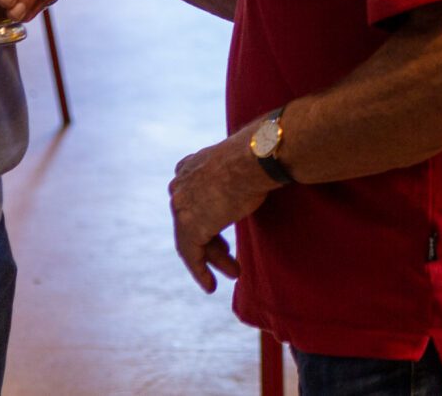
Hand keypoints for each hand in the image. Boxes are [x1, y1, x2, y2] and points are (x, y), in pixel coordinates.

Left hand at [169, 130, 273, 293]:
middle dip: (212, 240)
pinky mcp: (189, 228)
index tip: (218, 229)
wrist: (253, 159)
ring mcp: (181, 207)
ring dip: (214, 259)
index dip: (205, 216)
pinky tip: (211, 286)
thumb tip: (262, 164)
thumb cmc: (257, 156)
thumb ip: (237, 170)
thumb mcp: (241, 161)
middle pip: (193, 221)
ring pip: (193, 241)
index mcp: (189, 166)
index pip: (191, 197)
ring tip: (234, 273)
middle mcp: (180, 185)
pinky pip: (191, 256)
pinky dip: (200, 272)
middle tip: (228, 254)